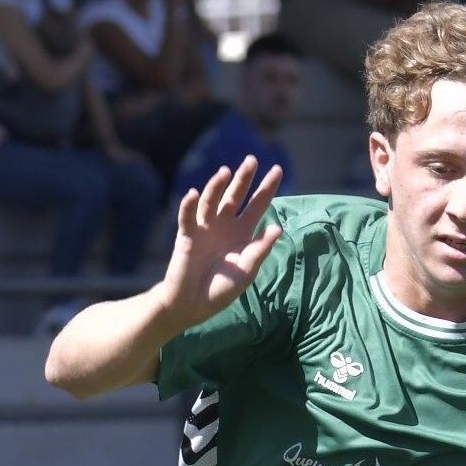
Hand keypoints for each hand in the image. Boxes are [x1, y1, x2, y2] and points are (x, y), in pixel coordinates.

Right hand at [157, 155, 284, 329]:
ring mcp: (204, 229)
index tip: (277, 169)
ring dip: (217, 186)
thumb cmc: (220, 289)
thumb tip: (278, 228)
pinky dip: (189, 205)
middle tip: (251, 160)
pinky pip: (188, 217)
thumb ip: (260, 250)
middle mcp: (224, 226)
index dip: (266, 188)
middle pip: (235, 196)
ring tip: (225, 172)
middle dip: (243, 178)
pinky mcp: (186, 236)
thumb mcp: (246, 271)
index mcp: (242, 233)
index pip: (257, 205)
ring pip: (212, 201)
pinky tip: (194, 194)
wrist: (191, 305)